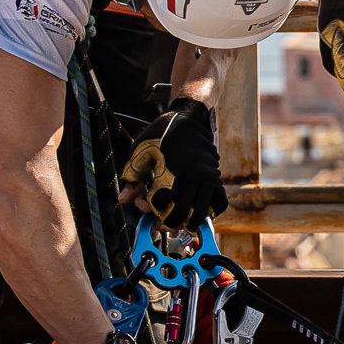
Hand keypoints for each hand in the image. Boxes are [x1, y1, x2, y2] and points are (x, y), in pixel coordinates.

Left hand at [118, 97, 227, 227]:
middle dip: (168, 222)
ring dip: (188, 223)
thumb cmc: (162, 134)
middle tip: (160, 224)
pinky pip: (220, 202)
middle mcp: (193, 172)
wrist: (190, 118)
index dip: (150, 208)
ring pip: (200, 212)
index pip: (162, 200)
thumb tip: (124, 200)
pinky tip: (197, 212)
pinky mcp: (217, 177)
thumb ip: (132, 177)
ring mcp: (208, 176)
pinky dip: (210, 213)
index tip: (144, 204)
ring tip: (178, 225)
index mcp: (172, 166)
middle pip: (181, 211)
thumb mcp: (141, 150)